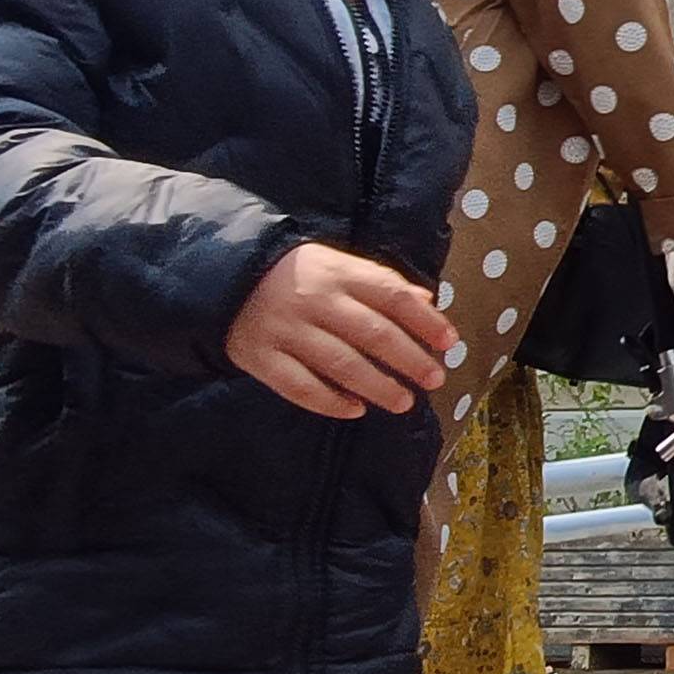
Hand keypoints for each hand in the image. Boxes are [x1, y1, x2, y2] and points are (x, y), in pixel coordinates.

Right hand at [227, 243, 456, 418]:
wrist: (224, 278)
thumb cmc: (297, 275)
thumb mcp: (337, 265)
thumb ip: (380, 283)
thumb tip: (428, 301)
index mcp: (337, 273)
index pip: (391, 296)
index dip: (424, 320)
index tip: (449, 342)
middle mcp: (314, 300)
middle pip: (371, 333)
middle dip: (409, 359)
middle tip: (433, 379)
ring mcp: (286, 330)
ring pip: (340, 364)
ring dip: (377, 386)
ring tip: (403, 403)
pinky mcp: (261, 357)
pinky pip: (299, 386)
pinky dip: (329, 401)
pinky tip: (355, 409)